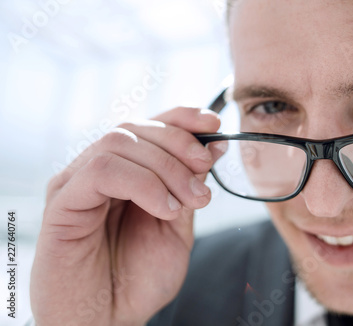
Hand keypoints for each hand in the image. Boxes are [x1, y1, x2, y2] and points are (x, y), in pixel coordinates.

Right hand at [30, 107, 219, 325]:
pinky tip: (164, 209)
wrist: (106, 321)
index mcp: (126, 173)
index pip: (149, 126)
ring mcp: (77, 183)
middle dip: (180, 145)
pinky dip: (143, 184)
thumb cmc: (137, 279)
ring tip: (188, 201)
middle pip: (136, 127)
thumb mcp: (177, 227)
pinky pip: (102, 170)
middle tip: (204, 175)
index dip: (182, 118)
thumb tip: (212, 146)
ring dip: (166, 167)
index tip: (214, 123)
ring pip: (120, 141)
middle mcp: (98, 171)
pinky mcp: (62, 202)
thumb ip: (188, 186)